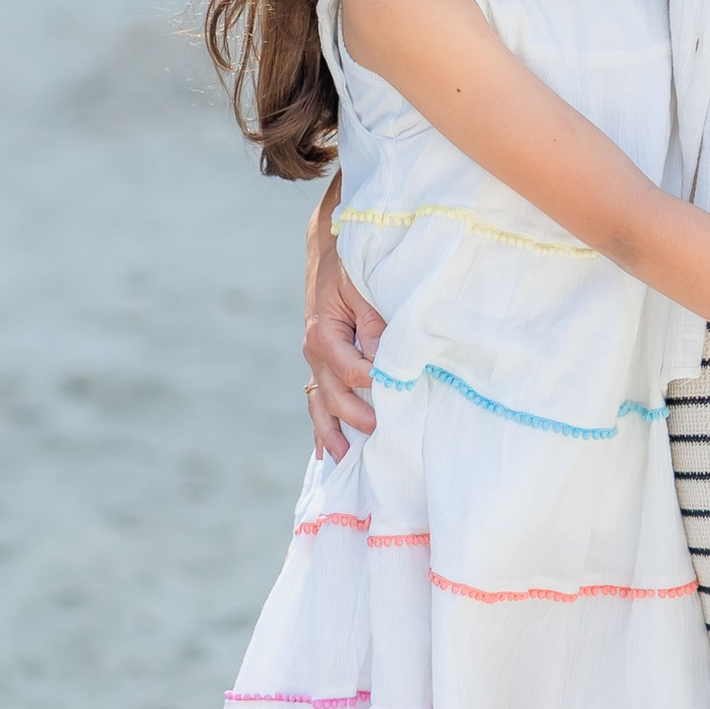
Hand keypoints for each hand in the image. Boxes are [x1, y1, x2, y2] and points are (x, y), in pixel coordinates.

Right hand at [304, 177, 383, 459]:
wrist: (330, 249)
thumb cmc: (351, 264)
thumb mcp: (363, 287)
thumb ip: (375, 324)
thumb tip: (385, 359)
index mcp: (323, 333)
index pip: (349, 370)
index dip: (372, 383)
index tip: (394, 391)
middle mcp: (315, 352)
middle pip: (333, 394)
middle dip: (354, 416)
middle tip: (379, 432)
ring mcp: (317, 362)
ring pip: (321, 404)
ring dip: (332, 432)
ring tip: (344, 459)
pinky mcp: (323, 365)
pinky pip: (319, 400)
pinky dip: (322, 426)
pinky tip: (327, 453)